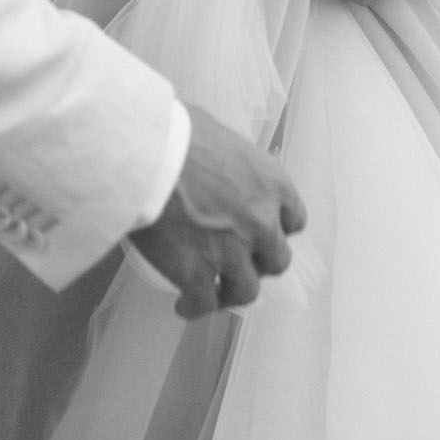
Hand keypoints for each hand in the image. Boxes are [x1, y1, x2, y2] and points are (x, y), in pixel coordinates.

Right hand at [127, 104, 305, 318]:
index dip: (277, 228)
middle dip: (257, 261)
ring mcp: (231, 252)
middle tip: (236, 259)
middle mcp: (260, 221)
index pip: (294, 219)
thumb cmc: (175, 132)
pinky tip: (183, 304)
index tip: (261, 231)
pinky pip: (204, 304)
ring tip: (214, 291)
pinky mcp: (197, 274)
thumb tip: (218, 165)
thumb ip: (232, 161)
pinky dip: (195, 308)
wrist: (144, 155)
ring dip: (231, 291)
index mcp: (271, 182)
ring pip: (247, 290)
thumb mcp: (218, 135)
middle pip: (276, 259)